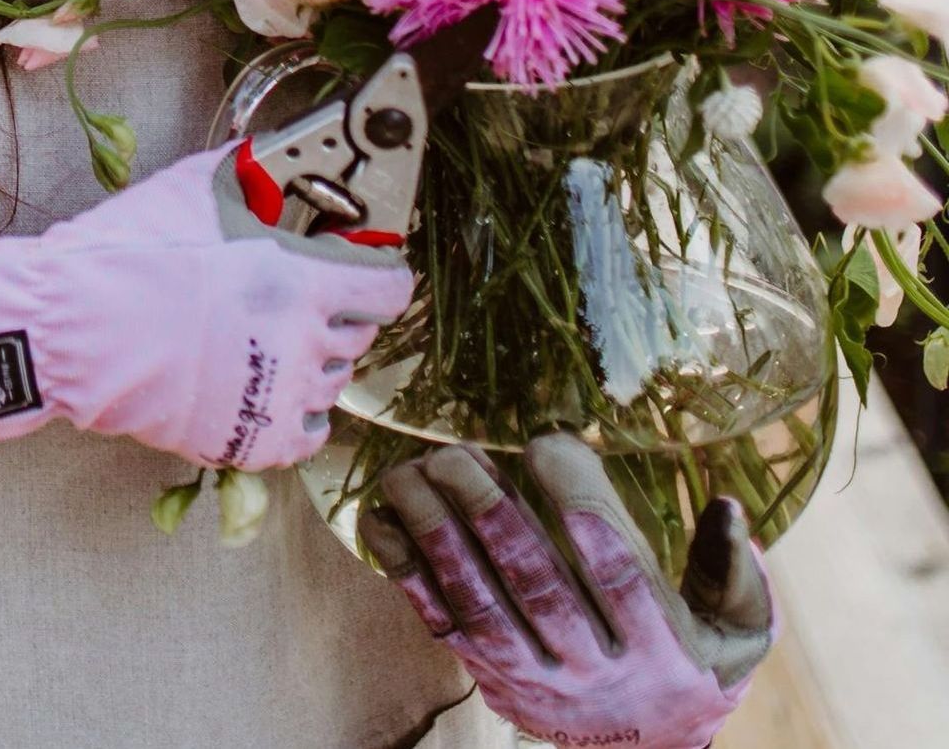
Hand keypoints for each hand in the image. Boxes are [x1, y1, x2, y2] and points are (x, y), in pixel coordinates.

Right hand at [0, 142, 412, 467]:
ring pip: (334, 380)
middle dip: (338, 308)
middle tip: (297, 292)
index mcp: (300, 279)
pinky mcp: (253, 442)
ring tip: (270, 336)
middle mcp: (303, 344)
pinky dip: (296, 410)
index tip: (361, 263)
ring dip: (315, 356)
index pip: (389, 286)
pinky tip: (265, 383)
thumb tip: (272, 156)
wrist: (76, 328)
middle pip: (360, 331)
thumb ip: (248, 173)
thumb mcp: (194, 189)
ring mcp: (280, 399)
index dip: (379, 269)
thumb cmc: (133, 252)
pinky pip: (307, 432)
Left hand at [360, 433, 775, 748]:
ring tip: (410, 472)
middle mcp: (595, 671)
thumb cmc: (694, 664)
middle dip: (490, 512)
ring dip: (437, 533)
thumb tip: (727, 507)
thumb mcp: (739, 633)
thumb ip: (735, 573)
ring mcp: (537, 679)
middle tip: (457, 452)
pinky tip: (382, 519)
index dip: (581, 504)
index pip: (619, 571)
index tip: (546, 442)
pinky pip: (442, 623)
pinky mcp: (491, 676)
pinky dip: (406, 571)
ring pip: (479, 603)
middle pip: (536, 584)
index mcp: (662, 649)